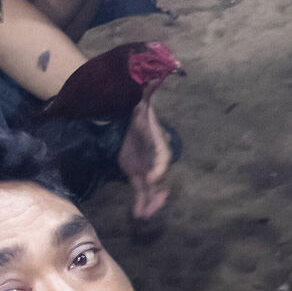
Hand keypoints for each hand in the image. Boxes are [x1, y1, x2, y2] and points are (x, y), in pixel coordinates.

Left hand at [118, 98, 175, 222]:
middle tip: (151, 208)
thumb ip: (147, 93)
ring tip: (143, 216)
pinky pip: (141, 191)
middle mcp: (157, 159)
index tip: (153, 177)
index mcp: (158, 143)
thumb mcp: (141, 104)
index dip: (160, 168)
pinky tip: (137, 214)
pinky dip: (140, 203)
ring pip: (153, 190)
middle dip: (157, 194)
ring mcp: (148, 168)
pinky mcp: (137, 175)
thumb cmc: (137, 114)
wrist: (128, 123)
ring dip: (149, 203)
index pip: (163, 157)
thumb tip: (156, 75)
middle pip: (162, 179)